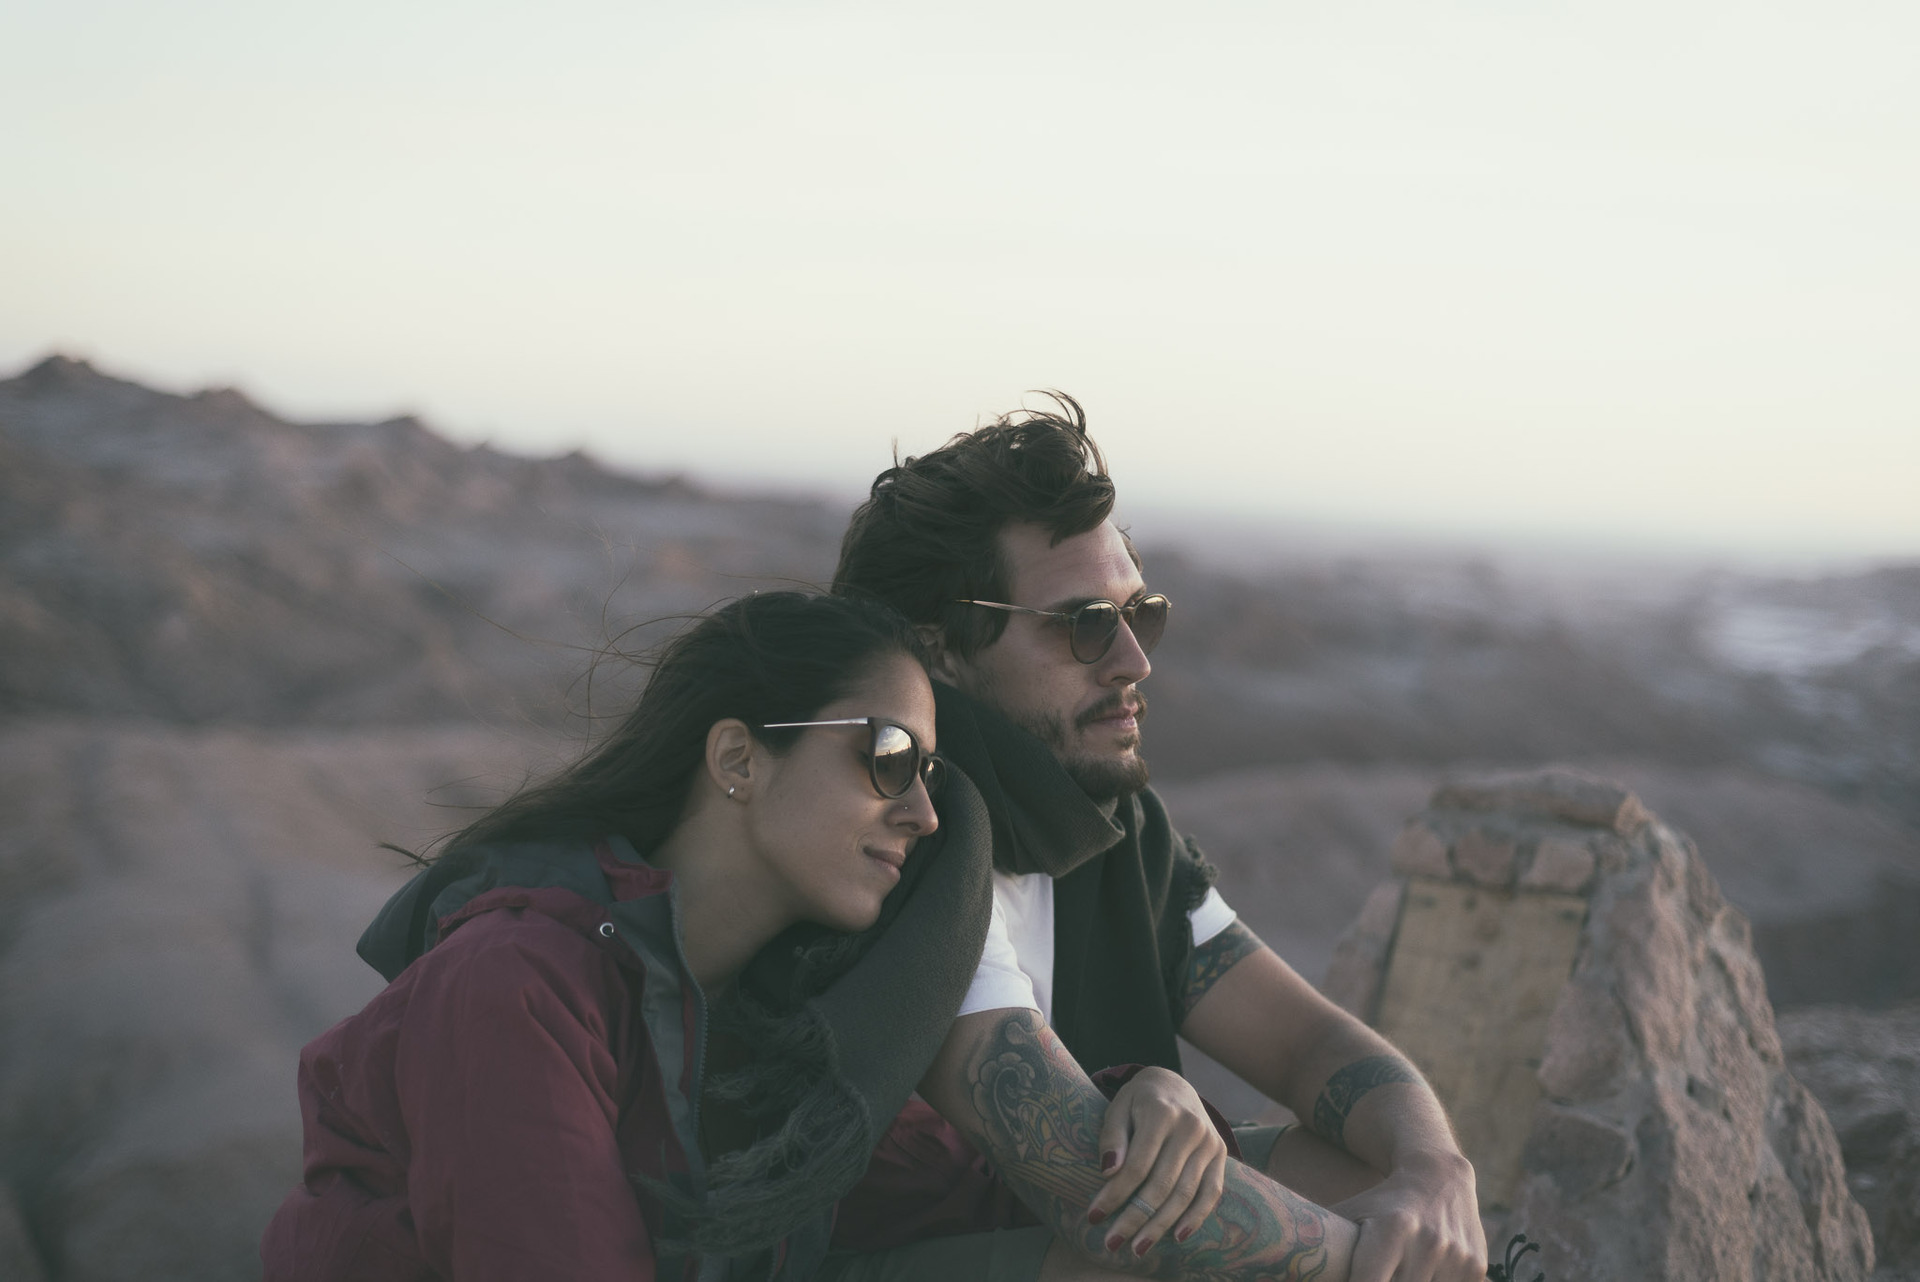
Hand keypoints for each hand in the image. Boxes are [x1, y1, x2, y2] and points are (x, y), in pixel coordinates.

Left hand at [1083, 1067, 1227, 1257]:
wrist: (1174, 1085)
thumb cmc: (1138, 1101)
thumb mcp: (1118, 1108)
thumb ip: (1112, 1137)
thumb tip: (1108, 1172)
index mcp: (1161, 1112)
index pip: (1137, 1164)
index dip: (1115, 1193)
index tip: (1094, 1216)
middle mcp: (1191, 1127)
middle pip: (1161, 1183)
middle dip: (1134, 1217)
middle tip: (1111, 1243)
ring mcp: (1209, 1142)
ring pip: (1185, 1193)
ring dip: (1160, 1225)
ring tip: (1138, 1248)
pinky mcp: (1221, 1154)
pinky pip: (1212, 1192)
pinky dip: (1196, 1217)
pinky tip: (1177, 1236)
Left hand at [1329, 1148, 1484, 1281]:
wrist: (1439, 1176)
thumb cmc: (1381, 1201)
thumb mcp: (1350, 1213)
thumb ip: (1319, 1240)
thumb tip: (1271, 1261)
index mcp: (1392, 1228)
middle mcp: (1429, 1241)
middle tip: (1374, 1274)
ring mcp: (1456, 1257)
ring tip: (1395, 1270)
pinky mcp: (1476, 1269)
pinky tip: (1418, 1274)